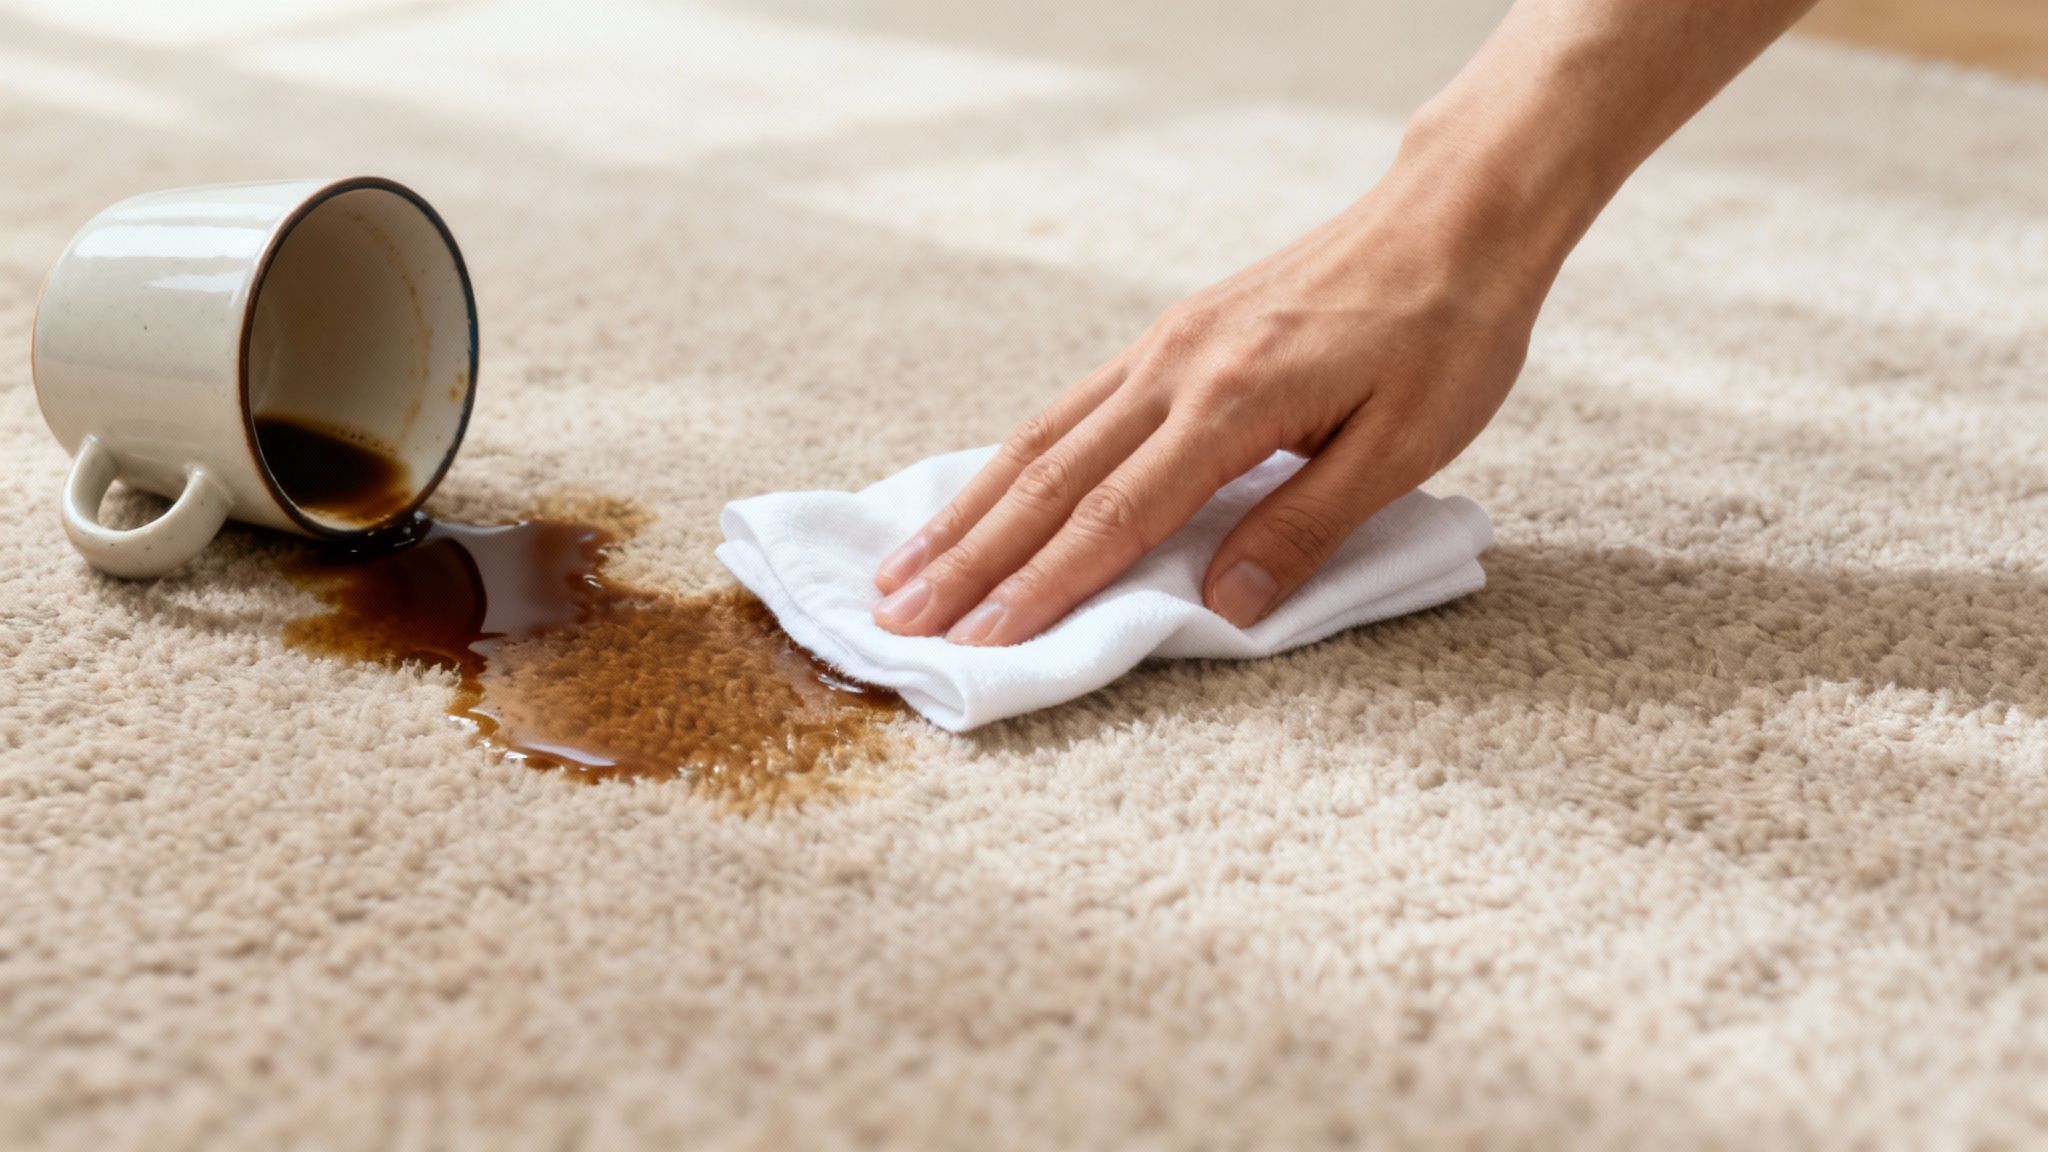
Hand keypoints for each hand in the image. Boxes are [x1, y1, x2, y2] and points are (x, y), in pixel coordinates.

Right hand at [871, 155, 1555, 646]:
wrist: (1454, 216)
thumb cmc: (1445, 334)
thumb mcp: (1405, 444)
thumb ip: (1306, 526)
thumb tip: (1225, 604)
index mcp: (1231, 402)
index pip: (1116, 514)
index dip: (1044, 587)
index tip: (982, 642)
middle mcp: (1174, 368)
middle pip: (1048, 477)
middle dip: (969, 558)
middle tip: (897, 619)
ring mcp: (1163, 346)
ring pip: (1040, 437)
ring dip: (968, 510)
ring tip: (906, 568)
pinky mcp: (1171, 336)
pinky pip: (1069, 407)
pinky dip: (1010, 461)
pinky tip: (984, 496)